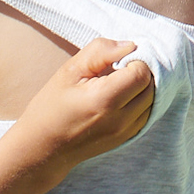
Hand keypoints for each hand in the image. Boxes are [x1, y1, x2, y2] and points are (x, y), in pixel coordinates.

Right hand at [16, 39, 153, 169]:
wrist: (41, 148)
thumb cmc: (50, 107)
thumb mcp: (69, 71)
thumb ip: (100, 52)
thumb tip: (130, 45)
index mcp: (104, 100)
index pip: (141, 72)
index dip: (134, 60)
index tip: (117, 61)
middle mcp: (119, 120)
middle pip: (151, 86)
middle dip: (140, 72)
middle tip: (118, 70)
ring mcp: (124, 133)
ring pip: (152, 100)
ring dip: (142, 87)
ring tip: (119, 83)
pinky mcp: (126, 139)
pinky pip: (147, 113)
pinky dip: (141, 101)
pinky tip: (122, 97)